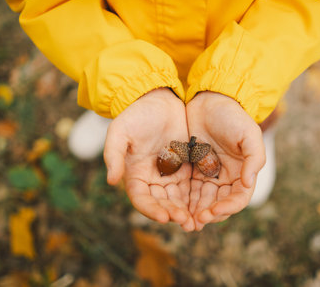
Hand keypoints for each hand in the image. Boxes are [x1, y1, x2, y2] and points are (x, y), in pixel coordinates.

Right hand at [104, 88, 194, 230]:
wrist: (158, 98)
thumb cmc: (136, 114)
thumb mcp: (120, 131)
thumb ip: (113, 154)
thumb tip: (110, 180)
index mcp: (134, 175)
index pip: (141, 199)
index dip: (151, 210)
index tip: (165, 216)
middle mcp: (152, 179)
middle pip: (162, 203)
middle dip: (173, 213)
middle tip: (186, 222)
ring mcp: (170, 174)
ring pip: (178, 198)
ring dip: (187, 210)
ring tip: (198, 219)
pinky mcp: (186, 167)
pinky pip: (192, 185)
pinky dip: (198, 196)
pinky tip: (208, 203)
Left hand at [186, 92, 265, 229]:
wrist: (210, 99)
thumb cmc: (232, 116)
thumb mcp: (249, 133)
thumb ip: (254, 158)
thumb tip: (249, 184)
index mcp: (242, 173)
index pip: (238, 199)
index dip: (227, 208)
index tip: (213, 211)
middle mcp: (226, 178)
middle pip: (218, 204)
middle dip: (207, 215)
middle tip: (194, 222)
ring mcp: (208, 175)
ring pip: (202, 201)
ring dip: (194, 212)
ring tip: (183, 220)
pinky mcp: (192, 169)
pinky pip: (188, 189)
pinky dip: (183, 200)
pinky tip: (174, 206)